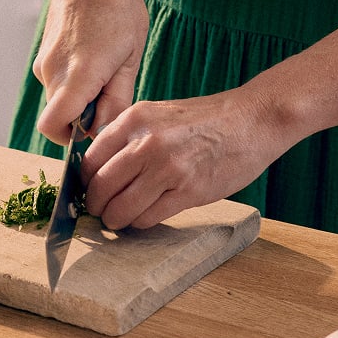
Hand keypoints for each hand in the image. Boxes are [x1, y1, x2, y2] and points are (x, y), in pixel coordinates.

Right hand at [33, 0, 146, 143]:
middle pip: (59, 116)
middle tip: (112, 94)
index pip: (53, 127)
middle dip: (82, 117)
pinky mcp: (43, 55)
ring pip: (59, 99)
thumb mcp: (131, 55)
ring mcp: (44, 62)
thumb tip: (105, 131)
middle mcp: (53, 71)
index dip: (70, 140)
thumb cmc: (118, 6)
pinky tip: (94, 58)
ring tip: (107, 69)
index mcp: (79, 74)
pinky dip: (73, 82)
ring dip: (80, 97)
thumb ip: (117, 98)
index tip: (94, 132)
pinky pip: (57, 82)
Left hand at [80, 87, 291, 230]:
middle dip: (96, 206)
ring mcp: (167, 168)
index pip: (90, 160)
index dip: (85, 182)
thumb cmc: (204, 121)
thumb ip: (128, 137)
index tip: (88, 192)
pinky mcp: (188, 191)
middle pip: (101, 187)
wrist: (251, 120)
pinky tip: (144, 218)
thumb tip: (99, 170)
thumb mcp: (157, 115)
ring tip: (119, 220)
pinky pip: (148, 217)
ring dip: (115, 219)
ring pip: (121, 207)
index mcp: (134, 120)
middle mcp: (146, 142)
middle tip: (100, 212)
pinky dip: (140, 223)